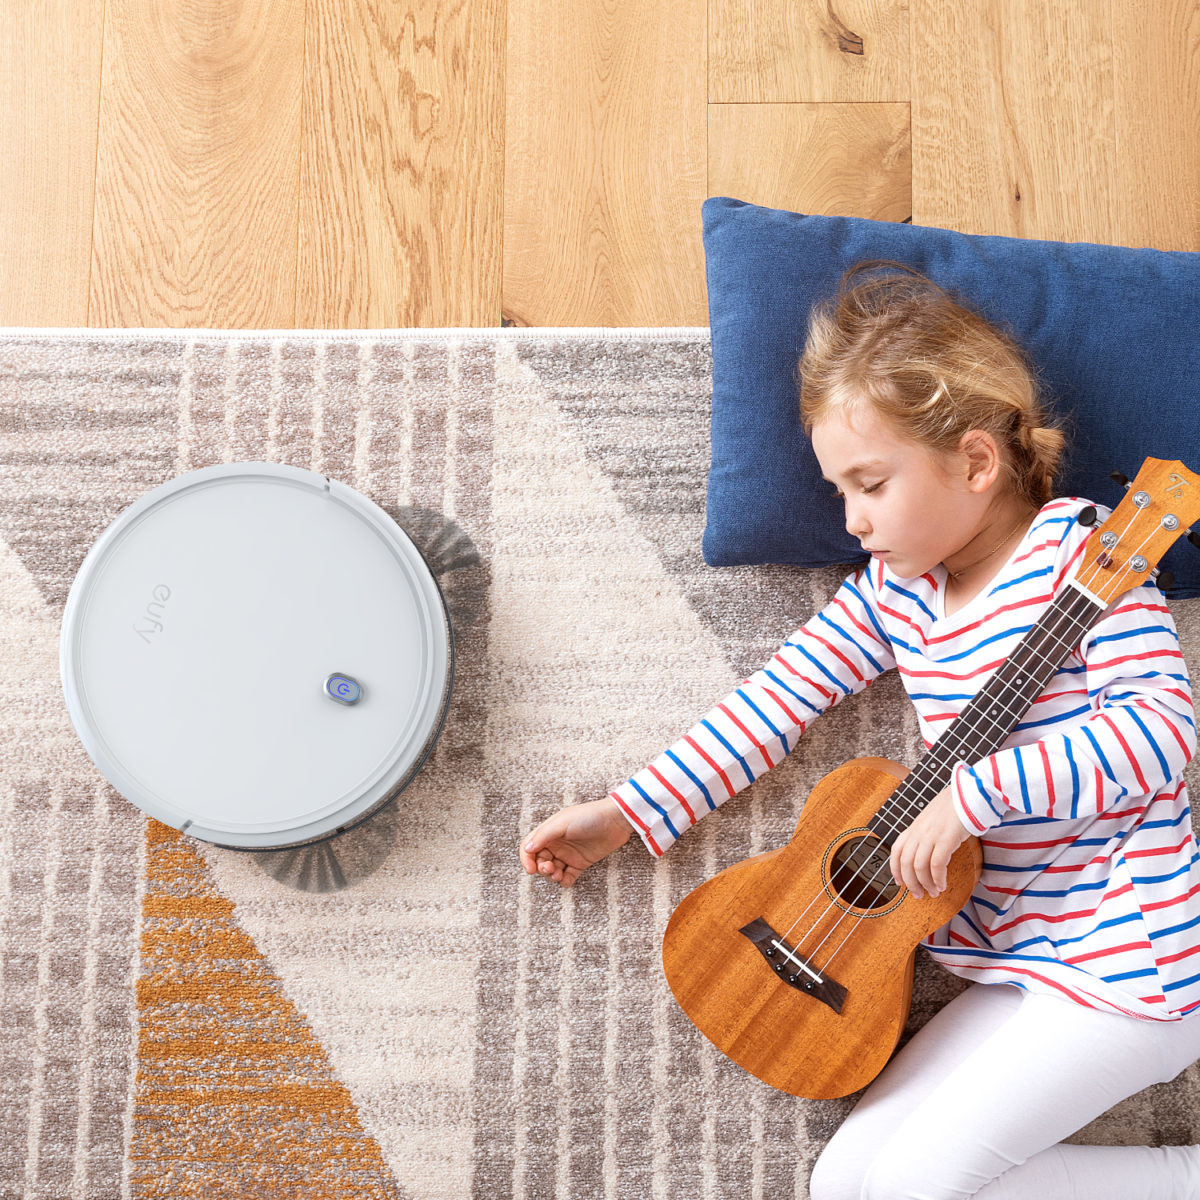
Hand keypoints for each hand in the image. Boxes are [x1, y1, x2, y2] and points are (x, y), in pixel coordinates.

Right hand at [519, 797, 633, 887]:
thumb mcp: (563, 822)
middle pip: (539, 861)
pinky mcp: (581, 863)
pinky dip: (565, 881)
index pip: (529, 847)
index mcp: (549, 832)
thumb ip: (544, 835)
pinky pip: (568, 877)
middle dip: (541, 869)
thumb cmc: (589, 816)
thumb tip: (528, 849)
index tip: (531, 870)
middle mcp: (556, 843)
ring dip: (552, 876)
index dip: (526, 859)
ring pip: (552, 871)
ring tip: (559, 875)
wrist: (616, 821)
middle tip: (550, 869)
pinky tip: (567, 879)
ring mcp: (568, 854)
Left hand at [889, 785, 971, 899]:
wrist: (970, 792)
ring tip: (933, 893)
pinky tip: (943, 885)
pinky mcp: (946, 838)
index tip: (899, 883)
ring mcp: (931, 834)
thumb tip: (927, 851)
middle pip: (905, 862)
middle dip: (910, 883)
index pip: (896, 850)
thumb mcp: (934, 818)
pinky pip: (937, 864)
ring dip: (925, 884)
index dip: (895, 868)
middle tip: (918, 895)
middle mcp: (919, 831)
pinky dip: (938, 878)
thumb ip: (927, 832)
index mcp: (915, 826)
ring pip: (919, 866)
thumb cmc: (956, 806)